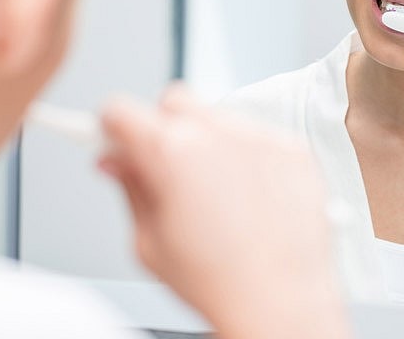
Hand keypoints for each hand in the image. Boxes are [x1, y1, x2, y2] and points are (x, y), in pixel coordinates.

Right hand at [97, 85, 348, 338]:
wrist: (281, 302)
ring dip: (209, 139)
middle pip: (173, 101)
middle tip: (167, 168)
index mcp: (170, 153)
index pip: (120, 110)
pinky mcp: (291, 149)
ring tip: (216, 192)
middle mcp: (215, 134)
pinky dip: (248, 155)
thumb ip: (129, 188)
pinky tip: (249, 196)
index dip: (112, 129)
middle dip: (163, 126)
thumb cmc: (218, 282)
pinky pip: (258, 135)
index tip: (116, 141)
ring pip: (219, 115)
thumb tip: (116, 161)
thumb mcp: (149, 242)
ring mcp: (258, 137)